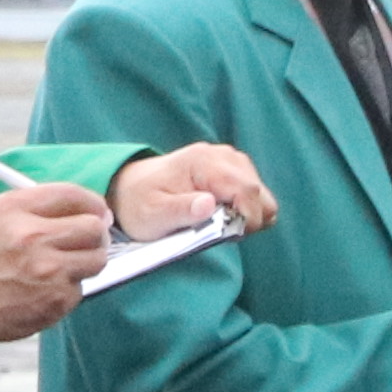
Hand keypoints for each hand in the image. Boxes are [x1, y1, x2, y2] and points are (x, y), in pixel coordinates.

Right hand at [0, 181, 112, 345]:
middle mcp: (31, 237)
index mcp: (13, 210)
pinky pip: (81, 288)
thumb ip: (36, 206)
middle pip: (93, 227)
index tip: (97, 211)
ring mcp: (47, 270)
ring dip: (86, 261)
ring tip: (64, 265)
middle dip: (95, 233)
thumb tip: (85, 207)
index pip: (71, 195)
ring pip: (96, 259)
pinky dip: (69, 288)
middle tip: (88, 239)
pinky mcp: (56, 299)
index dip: (92, 202)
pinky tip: (46, 288)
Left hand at [106, 142, 276, 235]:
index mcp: (203, 162)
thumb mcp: (152, 214)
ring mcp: (230, 159)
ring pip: (262, 194)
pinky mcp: (233, 168)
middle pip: (259, 192)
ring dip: (248, 214)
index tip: (232, 235)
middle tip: (222, 231)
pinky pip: (255, 192)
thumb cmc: (139, 203)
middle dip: (248, 218)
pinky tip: (223, 214)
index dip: (247, 218)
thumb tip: (208, 204)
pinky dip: (246, 209)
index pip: (247, 191)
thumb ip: (181, 210)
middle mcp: (222, 155)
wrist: (129, 187)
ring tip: (220, 223)